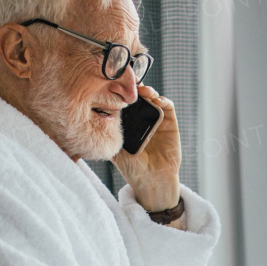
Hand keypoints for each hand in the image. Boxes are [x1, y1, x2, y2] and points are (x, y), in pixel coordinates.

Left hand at [112, 84, 180, 211]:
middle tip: (129, 84)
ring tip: (143, 92)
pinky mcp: (170, 124)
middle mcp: (141, 119)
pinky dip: (164, 100)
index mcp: (127, 123)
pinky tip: (157, 101)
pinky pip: (168, 107)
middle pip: (138, 96)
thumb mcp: (115, 150)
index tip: (115, 85)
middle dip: (134, 88)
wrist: (152, 181)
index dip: (120, 92)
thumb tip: (96, 115)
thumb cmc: (132, 168)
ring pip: (153, 98)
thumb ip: (108, 134)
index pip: (124, 102)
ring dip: (149, 91)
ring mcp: (156, 120)